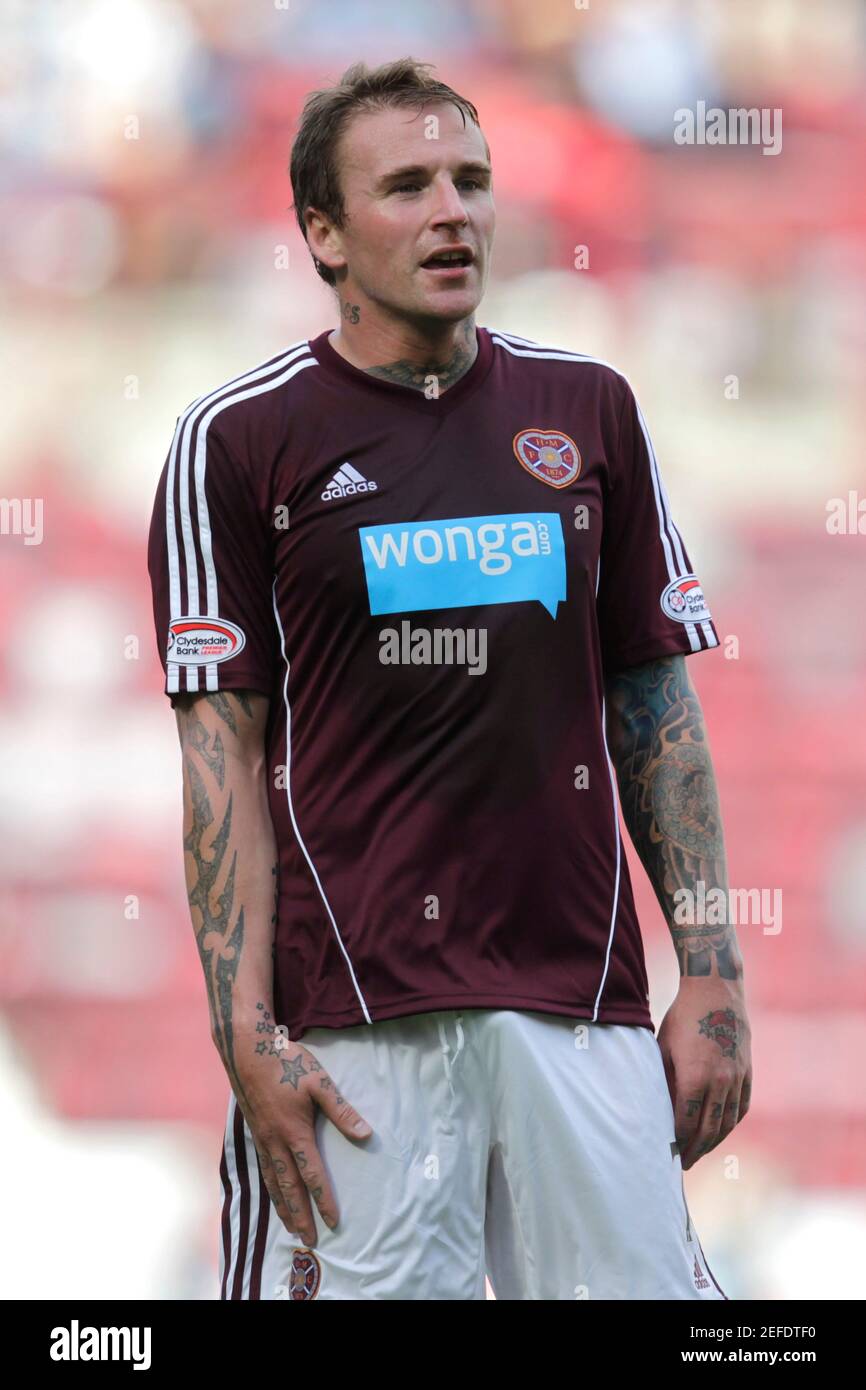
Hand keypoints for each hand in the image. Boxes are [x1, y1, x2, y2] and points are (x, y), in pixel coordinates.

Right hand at [226, 1011, 372, 1246]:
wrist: (246, 1050)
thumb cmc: (286, 1063)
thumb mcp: (320, 1082)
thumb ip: (342, 1111)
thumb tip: (366, 1136)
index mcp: (294, 1132)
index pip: (312, 1175)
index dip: (323, 1200)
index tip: (333, 1222)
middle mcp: (275, 1142)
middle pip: (289, 1188)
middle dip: (300, 1216)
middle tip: (309, 1241)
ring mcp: (261, 1139)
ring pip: (272, 1182)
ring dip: (283, 1207)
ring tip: (291, 1228)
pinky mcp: (254, 1132)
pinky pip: (262, 1169)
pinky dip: (269, 1188)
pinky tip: (273, 1194)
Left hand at [656, 980, 751, 1169]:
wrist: (716, 991)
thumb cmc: (683, 1017)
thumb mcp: (664, 1047)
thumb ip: (664, 1079)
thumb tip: (656, 1108)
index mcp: (695, 1077)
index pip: (686, 1122)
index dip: (677, 1140)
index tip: (667, 1152)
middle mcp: (720, 1082)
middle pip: (708, 1129)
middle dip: (694, 1150)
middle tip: (682, 1164)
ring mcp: (737, 1078)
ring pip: (727, 1122)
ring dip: (714, 1141)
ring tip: (699, 1152)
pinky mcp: (747, 1072)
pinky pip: (741, 1107)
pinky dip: (731, 1123)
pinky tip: (721, 1131)